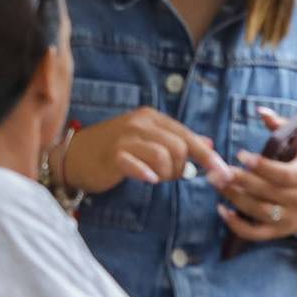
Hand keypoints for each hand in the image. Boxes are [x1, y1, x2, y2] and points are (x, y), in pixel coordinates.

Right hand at [67, 108, 220, 191]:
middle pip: (180, 147)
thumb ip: (178, 141)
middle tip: (168, 176)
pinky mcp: (113, 154)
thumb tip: (210, 143)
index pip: (188, 136)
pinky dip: (147, 174)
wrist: (72, 158)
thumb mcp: (148, 140)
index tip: (223, 173)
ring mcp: (125, 137)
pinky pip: (138, 164)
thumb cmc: (114, 151)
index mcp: (152, 118)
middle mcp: (140, 123)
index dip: (208, 156)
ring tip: (154, 177)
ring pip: (164, 156)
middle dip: (181, 168)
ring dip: (166, 174)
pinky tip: (148, 179)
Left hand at [209, 111, 296, 243]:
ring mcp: (289, 218)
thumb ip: (284, 127)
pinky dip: (237, 225)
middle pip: (267, 192)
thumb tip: (261, 112)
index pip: (284, 174)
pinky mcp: (279, 232)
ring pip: (258, 211)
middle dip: (239, 181)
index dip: (262, 166)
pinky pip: (256, 233)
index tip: (241, 155)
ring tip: (215, 182)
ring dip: (234, 197)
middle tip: (217, 170)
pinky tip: (222, 210)